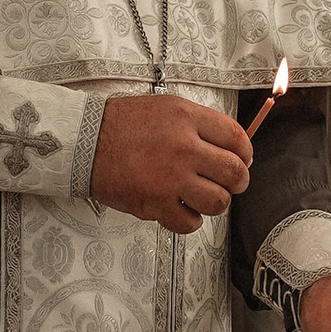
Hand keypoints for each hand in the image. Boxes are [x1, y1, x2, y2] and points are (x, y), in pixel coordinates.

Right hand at [91, 92, 253, 233]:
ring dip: (214, 203)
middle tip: (228, 183)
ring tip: (200, 197)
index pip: (237, 139)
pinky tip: (180, 209)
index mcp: (188, 118)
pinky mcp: (155, 203)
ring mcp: (170, 178)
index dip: (245, 153)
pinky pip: (190, 223)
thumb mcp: (167, 108)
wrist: (85, 141)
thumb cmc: (122, 124)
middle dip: (237, 182)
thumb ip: (199, 125)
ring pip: (218, 202)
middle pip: (235, 173)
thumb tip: (231, 148)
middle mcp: (184, 147)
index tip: (241, 159)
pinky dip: (189, 220)